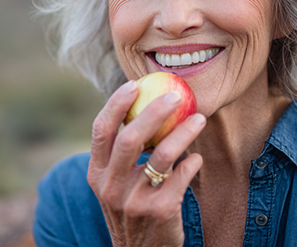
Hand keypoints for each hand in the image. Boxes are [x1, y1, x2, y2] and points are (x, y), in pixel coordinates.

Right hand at [87, 80, 205, 246]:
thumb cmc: (131, 209)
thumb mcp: (115, 185)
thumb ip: (120, 156)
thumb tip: (140, 108)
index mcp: (96, 174)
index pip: (101, 131)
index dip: (116, 104)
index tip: (134, 84)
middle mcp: (110, 187)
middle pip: (130, 138)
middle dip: (155, 111)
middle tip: (176, 96)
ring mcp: (134, 201)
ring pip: (162, 155)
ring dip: (184, 132)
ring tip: (200, 119)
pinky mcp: (159, 212)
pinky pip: (181, 176)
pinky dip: (192, 162)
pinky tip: (197, 157)